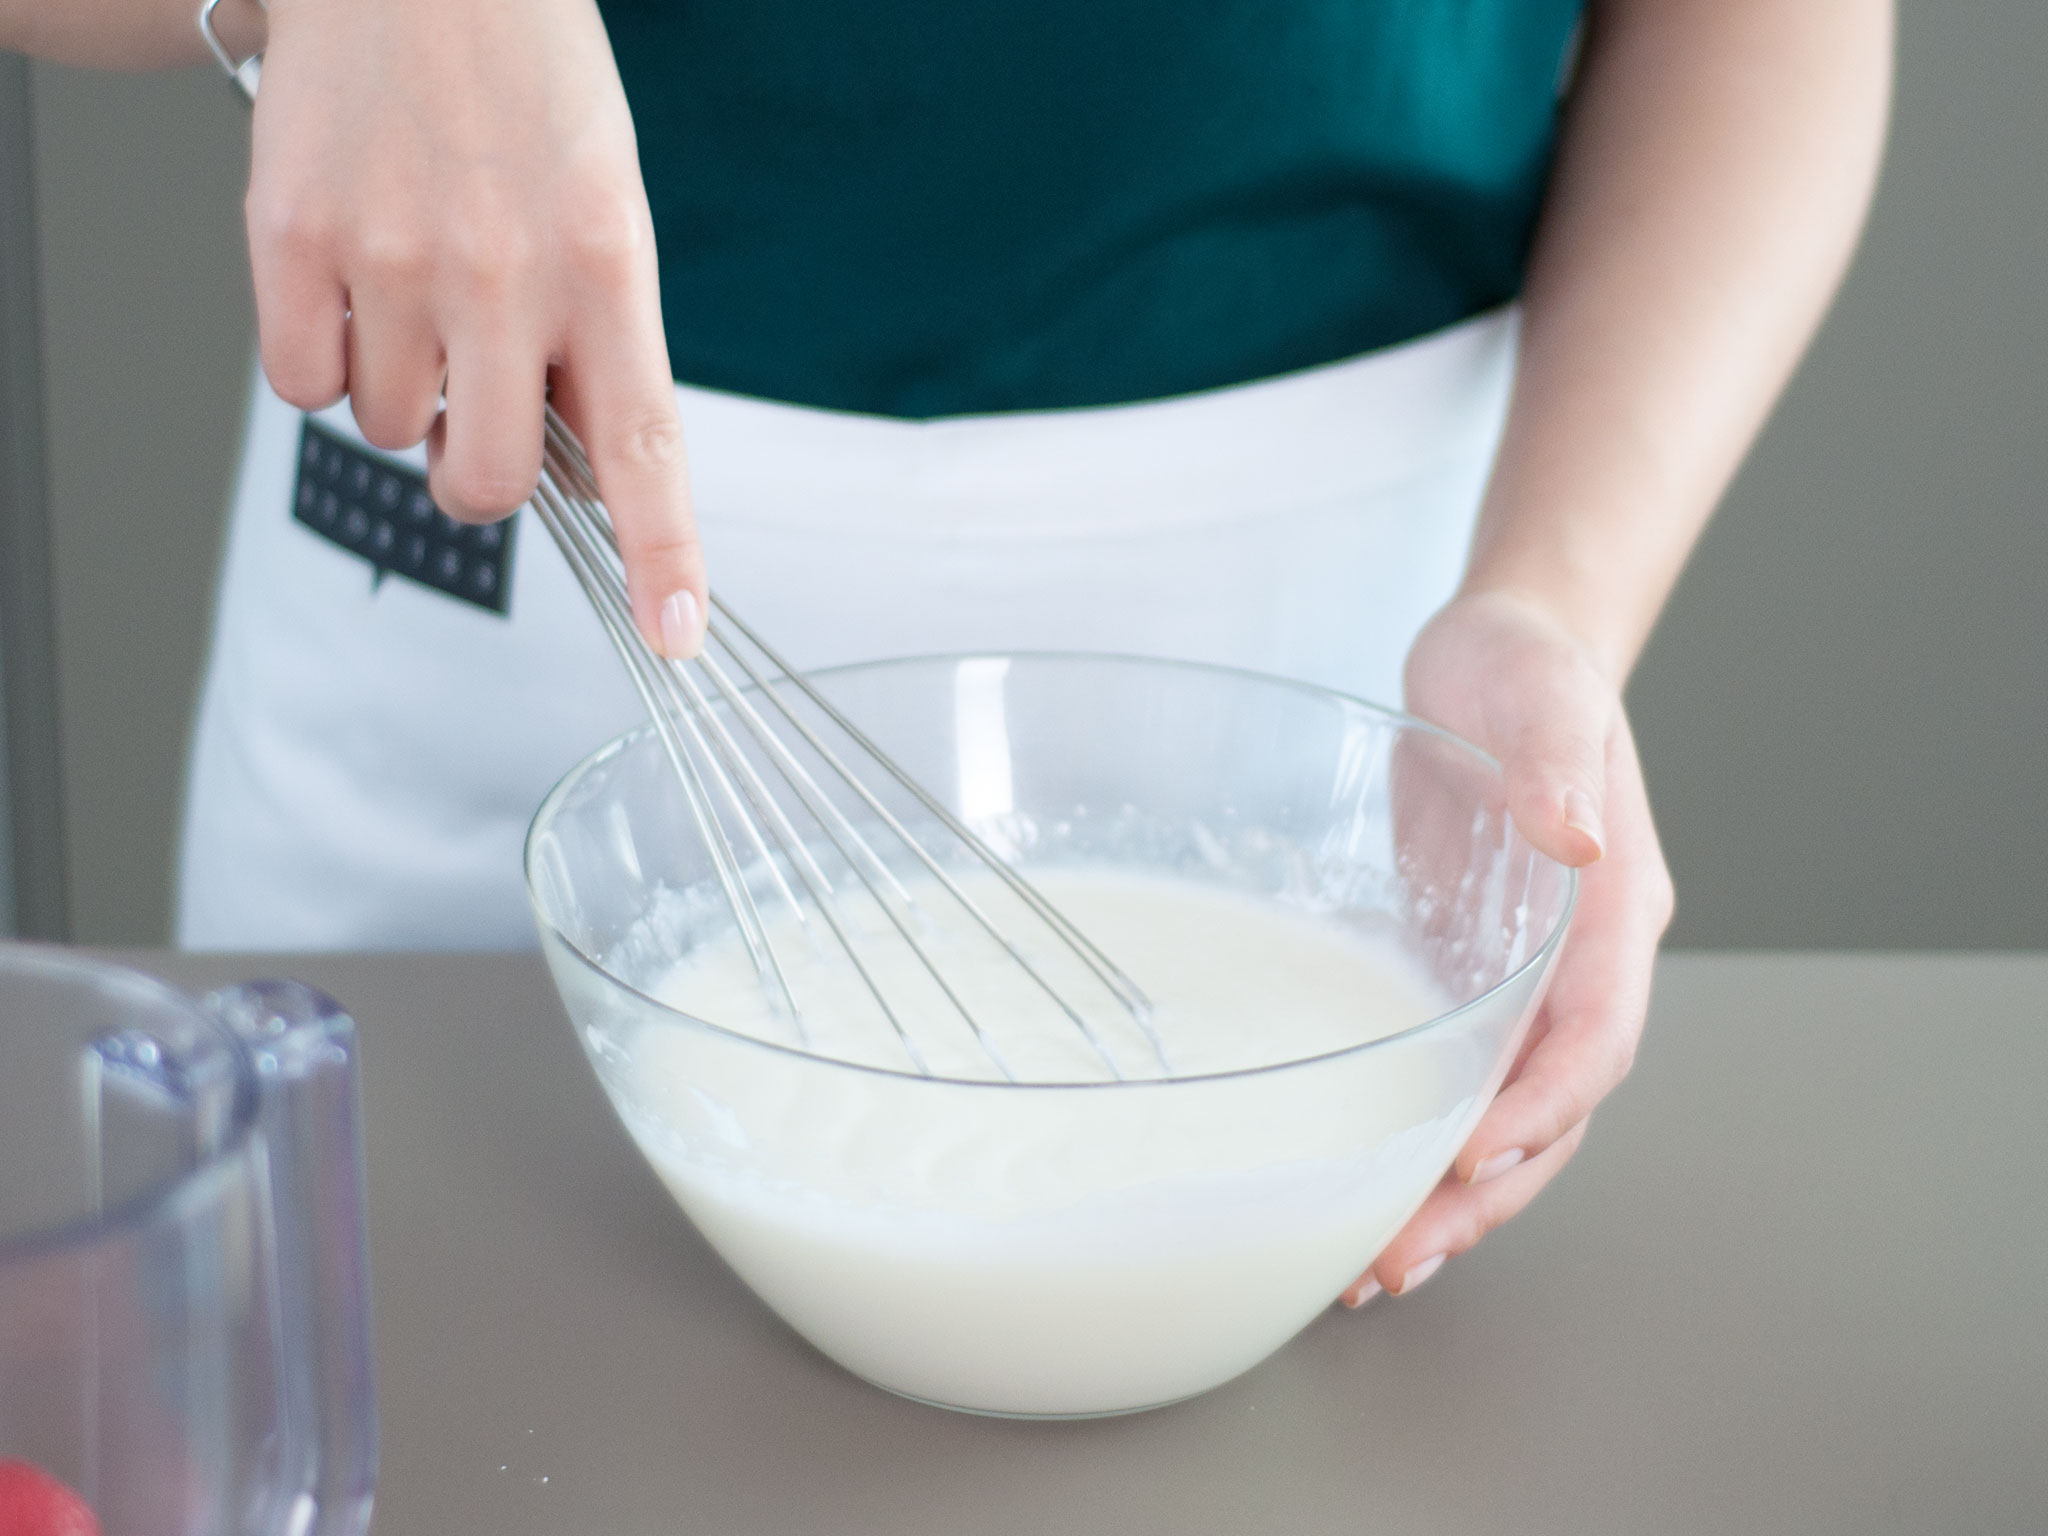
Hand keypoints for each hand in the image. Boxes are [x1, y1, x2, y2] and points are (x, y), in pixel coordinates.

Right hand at [248, 0, 705, 654]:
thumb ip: (597, 342)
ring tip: (416, 284)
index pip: (644, 446)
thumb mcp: (605, 204)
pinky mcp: (288, 237)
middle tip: (483, 402)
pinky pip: (300, 384)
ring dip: (403, 392)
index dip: (662, 556)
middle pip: (488, 483)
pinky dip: (324, 358)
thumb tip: (586, 476)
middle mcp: (502, 271)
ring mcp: (389, 256)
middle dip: (484, 475)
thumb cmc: (524, 86)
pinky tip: (352, 278)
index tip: (674, 637)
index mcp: (604, 262)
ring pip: (390, 432)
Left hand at [1340, 589, 1674, 1305]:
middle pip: (1550, 1113)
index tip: (1472, 1159)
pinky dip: (1419, 1144)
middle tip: (1397, 1258)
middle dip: (1484, 1194)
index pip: (1595, 1037)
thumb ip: (1557, 762)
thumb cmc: (1527, 667)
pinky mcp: (1469, 978)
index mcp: (1614, 914)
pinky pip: (1456, 1081)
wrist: (1500, 656)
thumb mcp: (1541, 693)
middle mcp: (1579, 966)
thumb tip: (1573, 838)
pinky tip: (1363, 1192)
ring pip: (1504, 1118)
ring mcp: (1526, 981)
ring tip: (1372, 1267)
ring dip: (1448, 1198)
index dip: (1541, 1108)